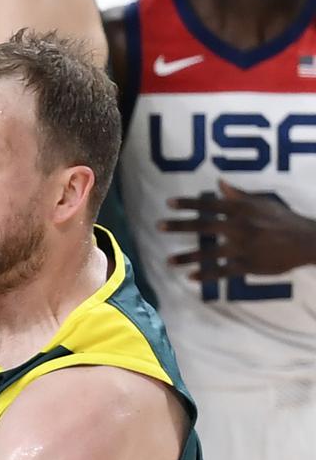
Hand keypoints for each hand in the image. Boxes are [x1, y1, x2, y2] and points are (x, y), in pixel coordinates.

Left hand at [163, 180, 315, 280]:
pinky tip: (190, 277)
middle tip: (159, 225)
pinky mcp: (247, 265)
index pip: (210, 205)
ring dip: (187, 257)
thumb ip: (238, 195)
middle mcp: (239, 227)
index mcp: (242, 210)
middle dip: (180, 226)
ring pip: (209, 253)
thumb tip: (220, 182)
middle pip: (203, 225)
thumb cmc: (283, 220)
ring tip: (168, 261)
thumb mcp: (262, 203)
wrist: (306, 241)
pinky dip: (206, 275)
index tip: (169, 203)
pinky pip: (222, 271)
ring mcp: (242, 248)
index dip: (188, 204)